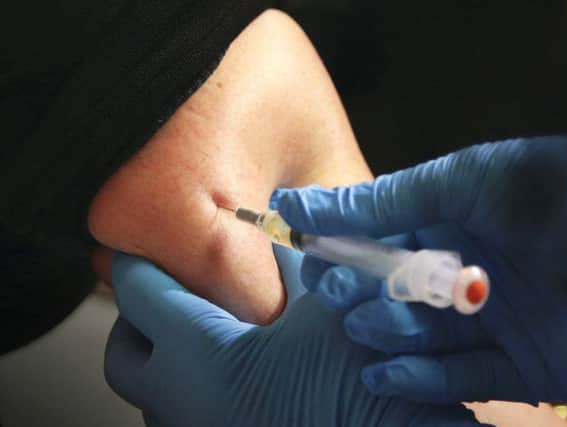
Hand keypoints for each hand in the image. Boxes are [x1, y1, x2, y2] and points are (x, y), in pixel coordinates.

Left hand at [104, 250, 485, 426]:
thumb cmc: (359, 393)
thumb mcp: (328, 310)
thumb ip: (297, 263)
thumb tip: (282, 229)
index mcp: (199, 357)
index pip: (138, 293)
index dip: (141, 260)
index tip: (148, 244)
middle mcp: (180, 404)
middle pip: (125, 351)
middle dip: (140, 315)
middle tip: (172, 289)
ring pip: (149, 390)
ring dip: (164, 354)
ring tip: (206, 326)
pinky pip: (180, 414)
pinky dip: (190, 386)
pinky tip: (234, 368)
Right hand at [273, 135, 566, 404]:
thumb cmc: (546, 189)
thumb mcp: (456, 183)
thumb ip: (379, 202)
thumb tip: (297, 204)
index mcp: (450, 228)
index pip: (379, 246)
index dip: (343, 255)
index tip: (310, 260)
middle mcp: (467, 277)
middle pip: (395, 296)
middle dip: (359, 296)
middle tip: (335, 295)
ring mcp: (493, 324)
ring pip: (422, 339)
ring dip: (385, 333)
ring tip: (361, 325)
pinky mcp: (523, 367)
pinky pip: (462, 378)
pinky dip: (420, 379)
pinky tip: (383, 372)